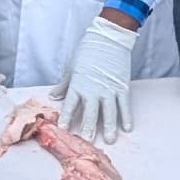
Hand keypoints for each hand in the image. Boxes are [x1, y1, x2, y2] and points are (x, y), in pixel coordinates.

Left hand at [55, 15, 136, 145]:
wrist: (109, 38)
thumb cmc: (88, 51)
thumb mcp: (72, 67)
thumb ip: (64, 84)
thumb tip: (53, 96)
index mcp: (78, 85)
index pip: (70, 106)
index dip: (66, 118)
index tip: (63, 129)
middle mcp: (93, 90)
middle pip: (90, 114)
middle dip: (88, 129)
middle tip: (87, 142)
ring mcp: (109, 89)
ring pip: (109, 113)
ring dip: (108, 128)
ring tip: (109, 140)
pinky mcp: (122, 87)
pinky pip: (124, 105)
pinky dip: (126, 117)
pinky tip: (126, 128)